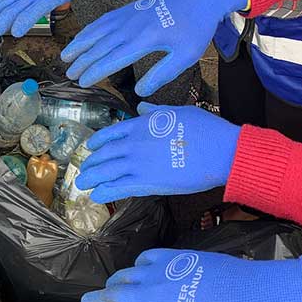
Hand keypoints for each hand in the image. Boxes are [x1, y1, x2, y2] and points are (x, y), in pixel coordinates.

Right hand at [62, 0, 249, 95]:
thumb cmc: (196, 28)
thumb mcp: (186, 56)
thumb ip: (162, 74)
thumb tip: (139, 92)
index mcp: (144, 40)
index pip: (112, 59)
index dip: (94, 72)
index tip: (82, 83)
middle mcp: (130, 27)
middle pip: (99, 46)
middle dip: (81, 62)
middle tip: (68, 75)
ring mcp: (127, 15)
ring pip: (96, 32)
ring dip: (79, 44)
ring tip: (65, 57)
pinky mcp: (128, 9)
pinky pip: (103, 20)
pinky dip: (89, 29)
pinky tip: (82, 37)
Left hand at [74, 102, 240, 203]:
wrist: (219, 151)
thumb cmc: (205, 129)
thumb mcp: (177, 111)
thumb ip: (156, 111)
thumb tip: (143, 106)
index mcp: (140, 124)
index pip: (110, 133)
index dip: (97, 142)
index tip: (90, 147)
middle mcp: (133, 143)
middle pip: (103, 154)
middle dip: (90, 162)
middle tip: (83, 169)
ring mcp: (137, 163)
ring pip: (105, 171)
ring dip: (90, 178)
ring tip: (82, 183)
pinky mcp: (146, 182)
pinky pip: (117, 188)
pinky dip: (104, 192)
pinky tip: (96, 195)